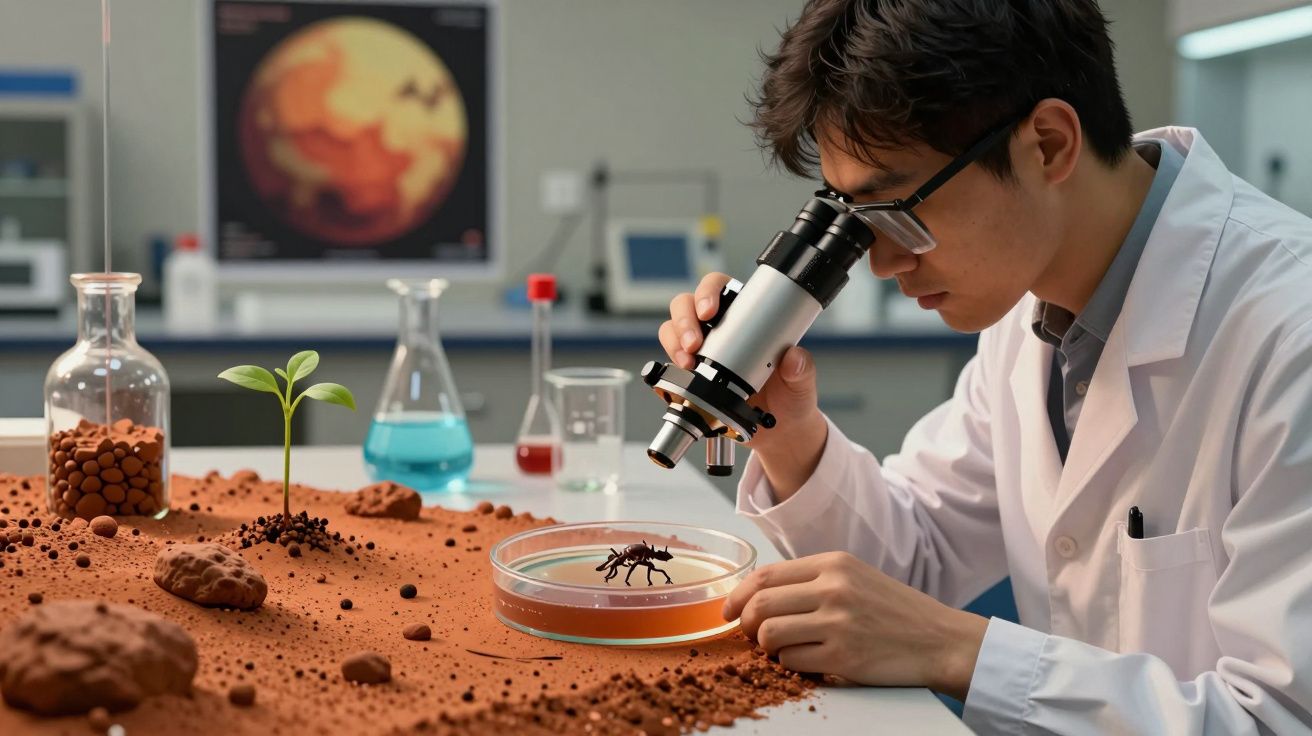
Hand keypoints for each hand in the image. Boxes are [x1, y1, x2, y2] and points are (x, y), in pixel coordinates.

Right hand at [657, 273, 827, 495]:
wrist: (779, 431)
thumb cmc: (789, 397)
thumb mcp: (801, 383)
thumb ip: (802, 369)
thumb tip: (794, 358)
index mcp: (744, 318)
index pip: (719, 288)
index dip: (708, 292)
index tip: (710, 310)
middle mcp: (718, 329)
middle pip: (687, 306)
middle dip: (685, 320)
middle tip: (694, 343)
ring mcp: (701, 351)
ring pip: (672, 330)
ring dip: (674, 342)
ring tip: (686, 362)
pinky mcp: (689, 375)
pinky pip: (669, 363)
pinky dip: (668, 367)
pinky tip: (680, 376)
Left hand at [723, 551, 987, 699]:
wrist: (940, 639)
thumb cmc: (895, 610)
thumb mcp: (854, 577)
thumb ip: (811, 581)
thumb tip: (758, 596)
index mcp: (833, 563)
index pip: (765, 575)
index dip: (738, 595)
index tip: (729, 610)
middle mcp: (833, 588)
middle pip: (760, 603)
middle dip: (743, 622)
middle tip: (748, 634)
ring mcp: (838, 622)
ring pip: (769, 634)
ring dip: (766, 646)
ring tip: (781, 648)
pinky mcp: (843, 655)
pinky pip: (792, 661)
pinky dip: (789, 664)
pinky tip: (805, 660)